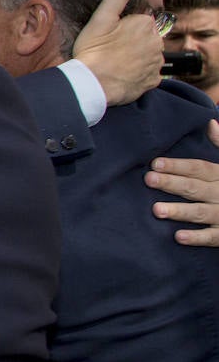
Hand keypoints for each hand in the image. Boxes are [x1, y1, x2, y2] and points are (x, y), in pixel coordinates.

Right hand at [72, 0, 161, 105]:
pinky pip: (148, 73)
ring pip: (148, 55)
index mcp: (145, 24)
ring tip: (115, 63)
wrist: (93, 84)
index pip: (140, 21)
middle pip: (146, 38)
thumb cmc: (94, 51)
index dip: (124, 28)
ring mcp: (156, 63)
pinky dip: (139, 73)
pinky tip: (123, 74)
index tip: (110, 36)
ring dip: (137, 57)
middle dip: (133, 41)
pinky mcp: (153, 80)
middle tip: (111, 49)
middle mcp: (156, 42)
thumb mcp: (100, 19)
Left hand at [147, 119, 218, 245]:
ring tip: (156, 210)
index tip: (155, 163)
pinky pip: (213, 237)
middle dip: (172, 184)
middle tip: (149, 180)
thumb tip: (210, 123)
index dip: (178, 166)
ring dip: (180, 212)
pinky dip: (197, 238)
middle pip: (195, 188)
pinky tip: (178, 237)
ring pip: (201, 212)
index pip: (199, 168)